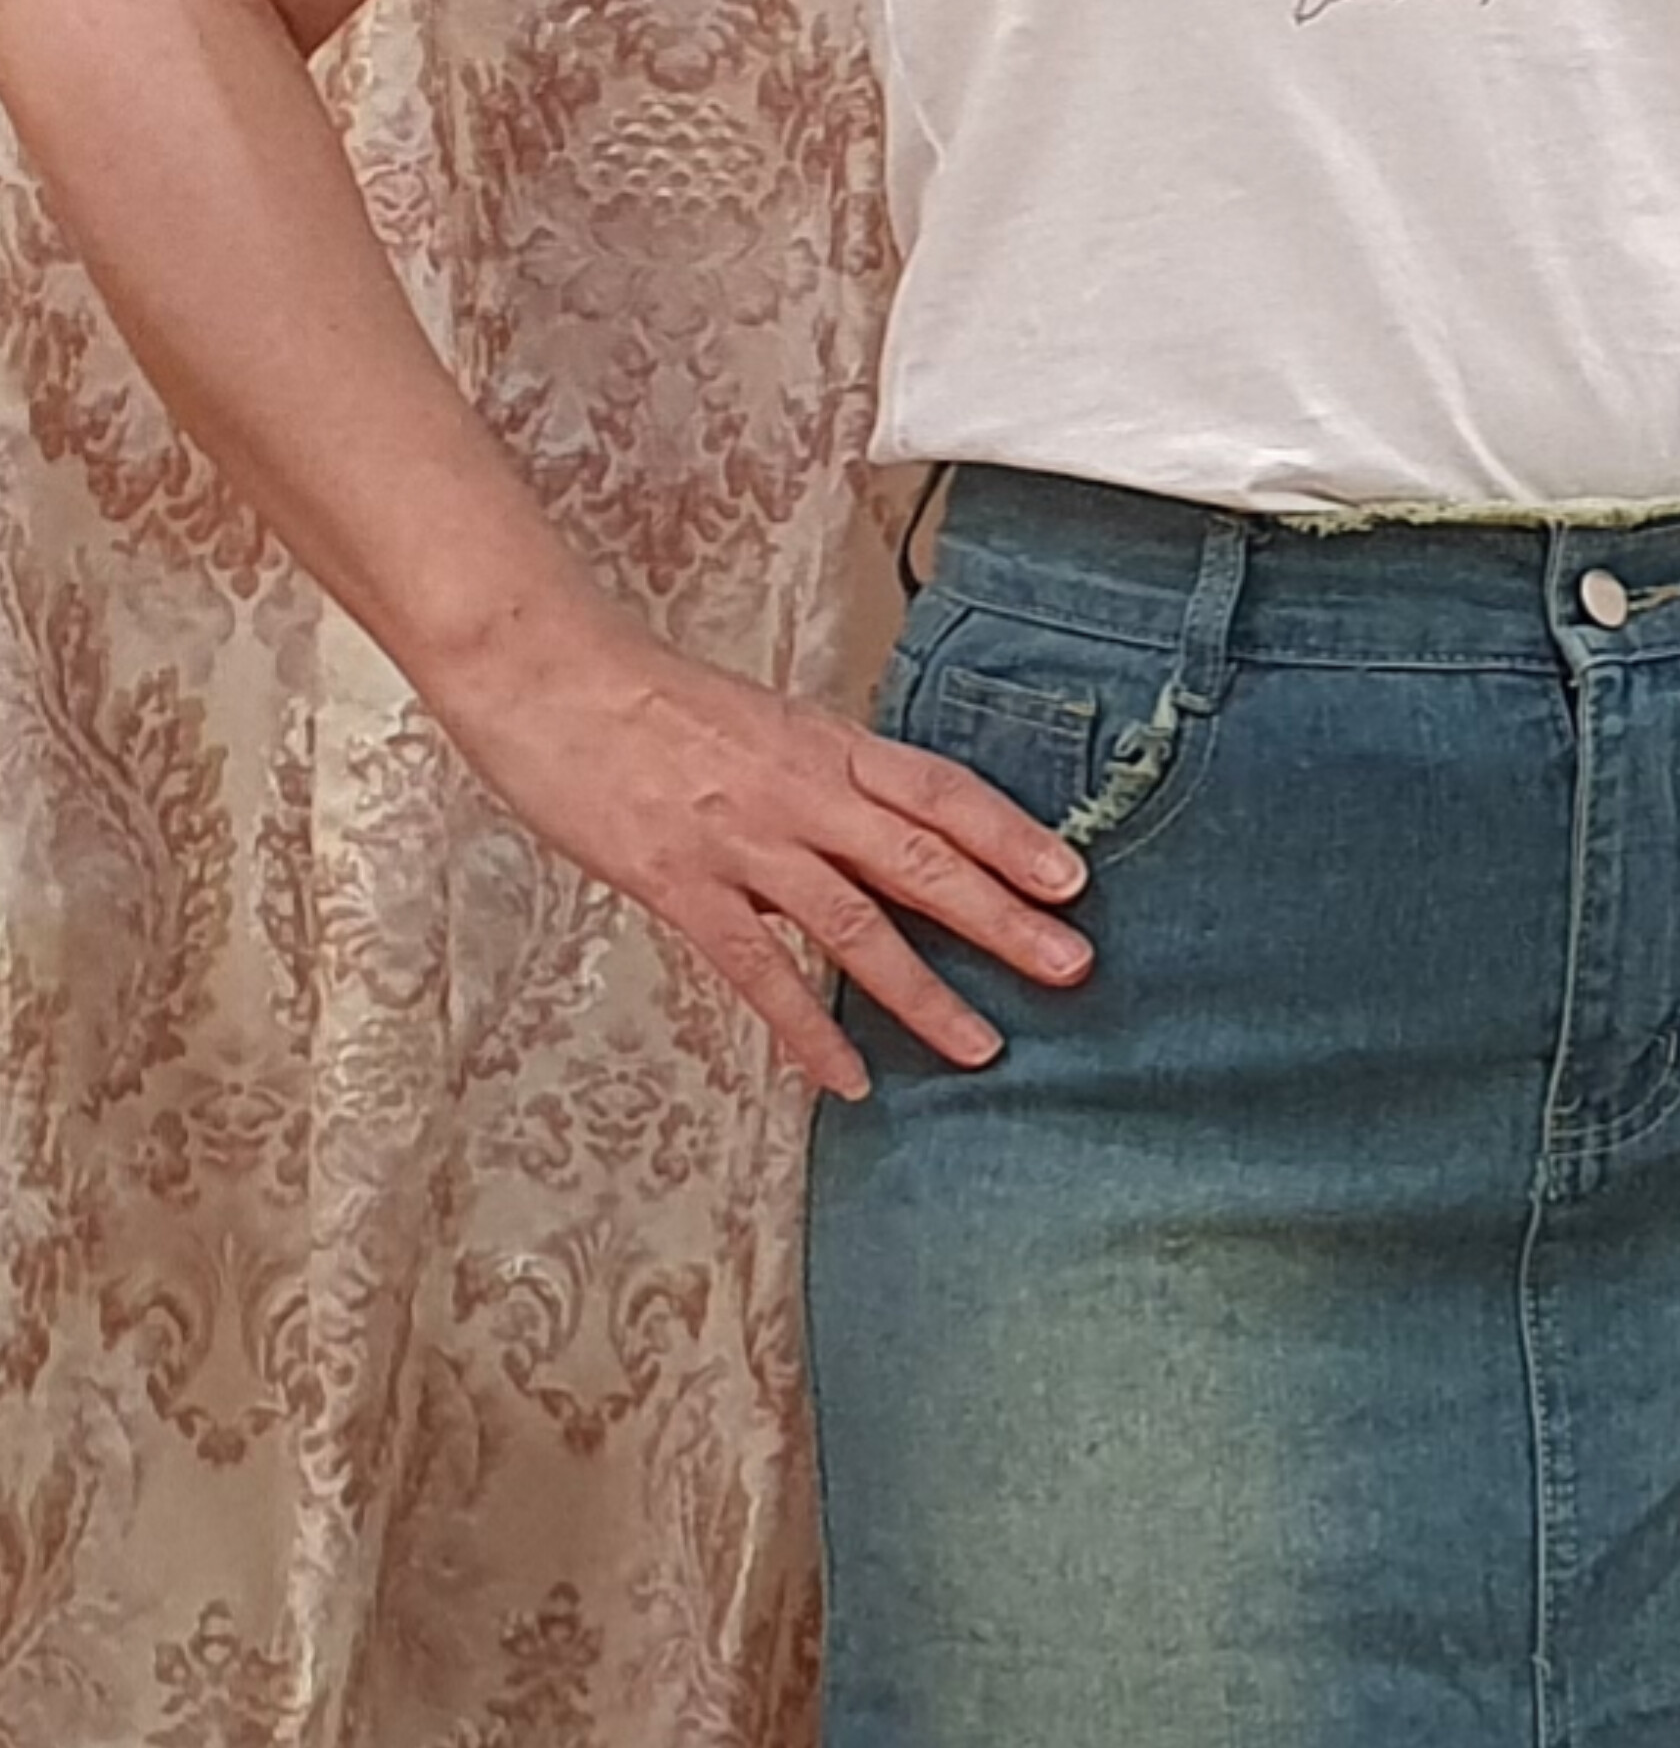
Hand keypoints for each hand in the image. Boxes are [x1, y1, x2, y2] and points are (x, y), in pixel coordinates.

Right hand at [418, 599, 1097, 1098]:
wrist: (540, 668)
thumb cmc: (643, 697)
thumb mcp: (757, 723)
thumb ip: (820, 779)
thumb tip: (879, 830)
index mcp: (821, 743)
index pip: (938, 789)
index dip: (1010, 834)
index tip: (1071, 879)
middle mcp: (796, 789)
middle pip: (920, 859)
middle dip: (1003, 919)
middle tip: (1070, 966)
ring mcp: (740, 839)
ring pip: (854, 923)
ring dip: (923, 991)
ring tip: (982, 1047)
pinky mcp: (680, 882)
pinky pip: (758, 970)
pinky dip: (806, 1030)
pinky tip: (846, 1079)